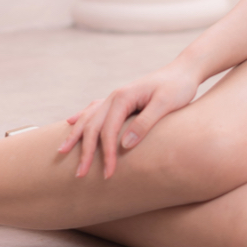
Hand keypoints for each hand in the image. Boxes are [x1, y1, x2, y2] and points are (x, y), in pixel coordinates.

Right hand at [59, 63, 201, 178]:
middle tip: (79, 175)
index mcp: (124, 97)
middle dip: (85, 151)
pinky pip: (95, 109)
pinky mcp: (121, 100)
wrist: (184, 70)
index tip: (108, 174)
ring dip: (76, 136)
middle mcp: (115, 96)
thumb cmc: (178, 87)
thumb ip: (145, 123)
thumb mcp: (166, 104)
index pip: (108, 130)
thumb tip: (124, 145)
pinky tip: (71, 122)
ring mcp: (116, 97)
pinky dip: (82, 117)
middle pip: (93, 126)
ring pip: (89, 117)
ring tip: (62, 151)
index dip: (106, 153)